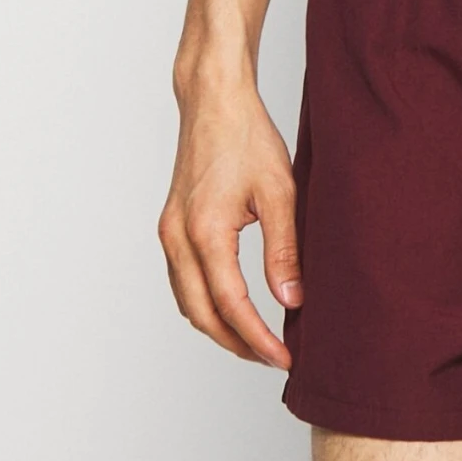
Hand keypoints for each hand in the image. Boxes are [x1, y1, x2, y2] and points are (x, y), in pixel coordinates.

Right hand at [158, 80, 301, 368]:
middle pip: (201, 314)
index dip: (258, 338)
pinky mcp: (171, 226)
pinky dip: (206, 304)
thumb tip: (292, 301)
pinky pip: (183, 281)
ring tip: (258, 341)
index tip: (284, 358)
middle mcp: (177, 237)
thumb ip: (285, 249)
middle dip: (237, 344)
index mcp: (204, 231)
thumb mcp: (279, 191)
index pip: (231, 305)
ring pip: (188, 302)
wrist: (214, 101)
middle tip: (273, 358)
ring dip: (219, 328)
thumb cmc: (247, 137)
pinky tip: (233, 308)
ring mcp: (169, 233)